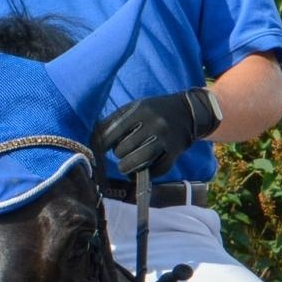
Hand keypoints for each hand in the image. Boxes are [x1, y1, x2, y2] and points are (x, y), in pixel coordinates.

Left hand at [93, 88, 219, 177]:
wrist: (188, 112)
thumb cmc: (155, 110)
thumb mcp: (135, 107)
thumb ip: (115, 121)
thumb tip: (93, 141)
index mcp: (140, 111)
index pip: (110, 133)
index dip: (101, 145)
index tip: (100, 149)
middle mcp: (154, 124)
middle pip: (122, 150)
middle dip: (119, 154)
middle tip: (122, 152)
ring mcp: (165, 140)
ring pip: (136, 162)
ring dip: (127, 167)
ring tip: (125, 165)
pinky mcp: (174, 154)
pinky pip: (155, 170)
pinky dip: (146, 173)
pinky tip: (142, 169)